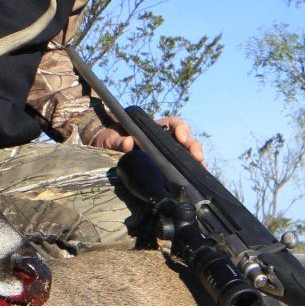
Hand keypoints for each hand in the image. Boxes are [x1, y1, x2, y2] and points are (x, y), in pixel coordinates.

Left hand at [89, 115, 204, 163]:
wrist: (102, 149)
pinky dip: (189, 173)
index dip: (181, 128)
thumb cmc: (108, 138)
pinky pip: (179, 169)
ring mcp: (164, 154)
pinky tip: (194, 181)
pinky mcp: (163, 169)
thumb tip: (128, 143)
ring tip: (202, 169)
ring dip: (195, 161)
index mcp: (153, 129)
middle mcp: (162, 140)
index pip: (174, 124)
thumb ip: (117, 140)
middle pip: (185, 140)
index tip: (181, 137)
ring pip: (185, 155)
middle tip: (198, 157)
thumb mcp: (110, 138)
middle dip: (194, 146)